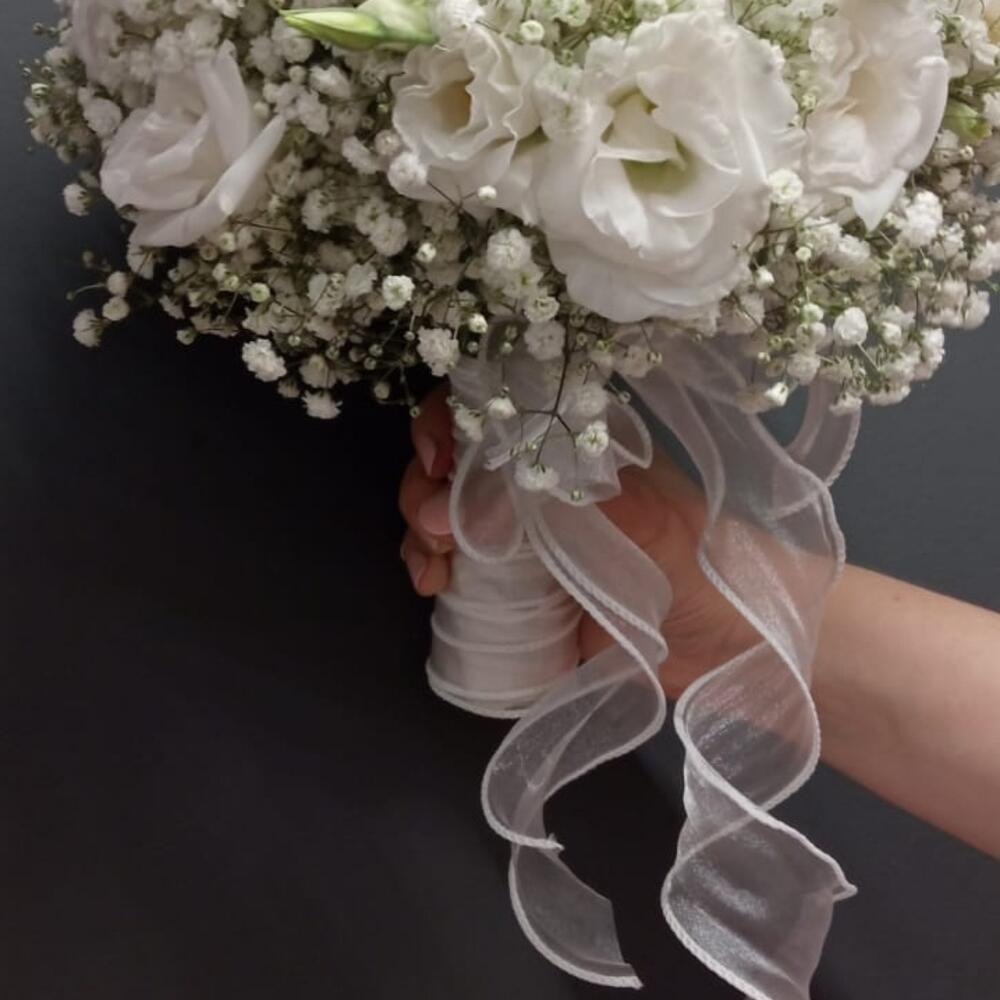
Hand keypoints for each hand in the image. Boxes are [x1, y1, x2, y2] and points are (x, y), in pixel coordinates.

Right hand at [399, 386, 758, 699]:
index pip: (499, 407)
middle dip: (427, 485)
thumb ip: (592, 501)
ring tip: (431, 570)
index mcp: (580, 449)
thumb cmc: (714, 571)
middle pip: (458, 459)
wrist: (741, 650)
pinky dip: (431, 567)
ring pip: (449, 509)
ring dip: (421, 530)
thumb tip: (512, 476)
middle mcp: (545, 483)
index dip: (452, 420)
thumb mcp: (658, 530)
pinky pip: (460, 566)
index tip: (439, 460)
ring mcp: (529, 535)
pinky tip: (431, 588)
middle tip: (437, 530)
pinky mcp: (522, 588)